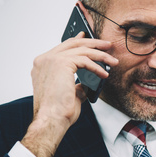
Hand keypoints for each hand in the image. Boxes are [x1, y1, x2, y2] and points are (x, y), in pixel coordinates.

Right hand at [21, 32, 118, 156]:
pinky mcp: (61, 63)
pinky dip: (97, 67)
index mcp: (43, 65)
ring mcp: (51, 60)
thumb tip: (87, 84)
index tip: (87, 37)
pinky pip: (84, 60)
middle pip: (73, 44)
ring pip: (81, 50)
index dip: (77, 41)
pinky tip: (104, 74)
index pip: (63, 47)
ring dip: (100, 55)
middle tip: (107, 45)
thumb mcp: (69, 94)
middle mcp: (44, 60)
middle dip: (93, 43)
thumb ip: (77, 86)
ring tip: (113, 61)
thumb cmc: (57, 111)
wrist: (51, 119)